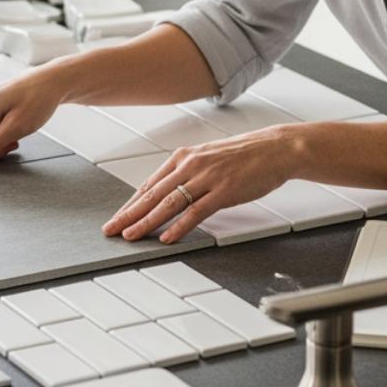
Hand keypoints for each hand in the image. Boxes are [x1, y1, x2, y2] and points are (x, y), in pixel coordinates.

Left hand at [102, 125, 301, 243]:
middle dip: (129, 215)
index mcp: (184, 158)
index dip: (131, 204)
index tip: (117, 217)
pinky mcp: (223, 191)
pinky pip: (196, 211)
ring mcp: (207, 178)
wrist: (275, 149)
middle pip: (153, 195)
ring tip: (131, 236)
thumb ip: (187, 174)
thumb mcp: (208, 159)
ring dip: (147, 222)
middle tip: (111, 230)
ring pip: (169, 203)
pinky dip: (179, 226)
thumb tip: (167, 193)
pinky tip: (167, 237)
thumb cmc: (244, 155)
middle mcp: (191, 166)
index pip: (149, 184)